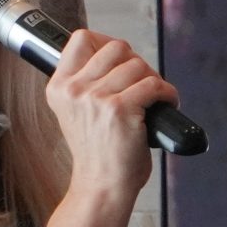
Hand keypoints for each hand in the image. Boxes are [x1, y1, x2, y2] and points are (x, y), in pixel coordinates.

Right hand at [42, 30, 176, 226]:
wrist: (102, 187)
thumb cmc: (97, 153)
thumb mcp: (76, 113)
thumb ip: (86, 84)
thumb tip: (119, 54)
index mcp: (59, 88)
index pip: (81, 39)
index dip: (106, 42)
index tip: (120, 60)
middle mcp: (74, 90)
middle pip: (116, 47)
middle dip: (136, 62)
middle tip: (142, 84)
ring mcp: (96, 99)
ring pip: (138, 65)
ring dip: (154, 80)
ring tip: (155, 98)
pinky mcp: (121, 110)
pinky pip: (154, 85)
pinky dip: (168, 94)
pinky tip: (166, 104)